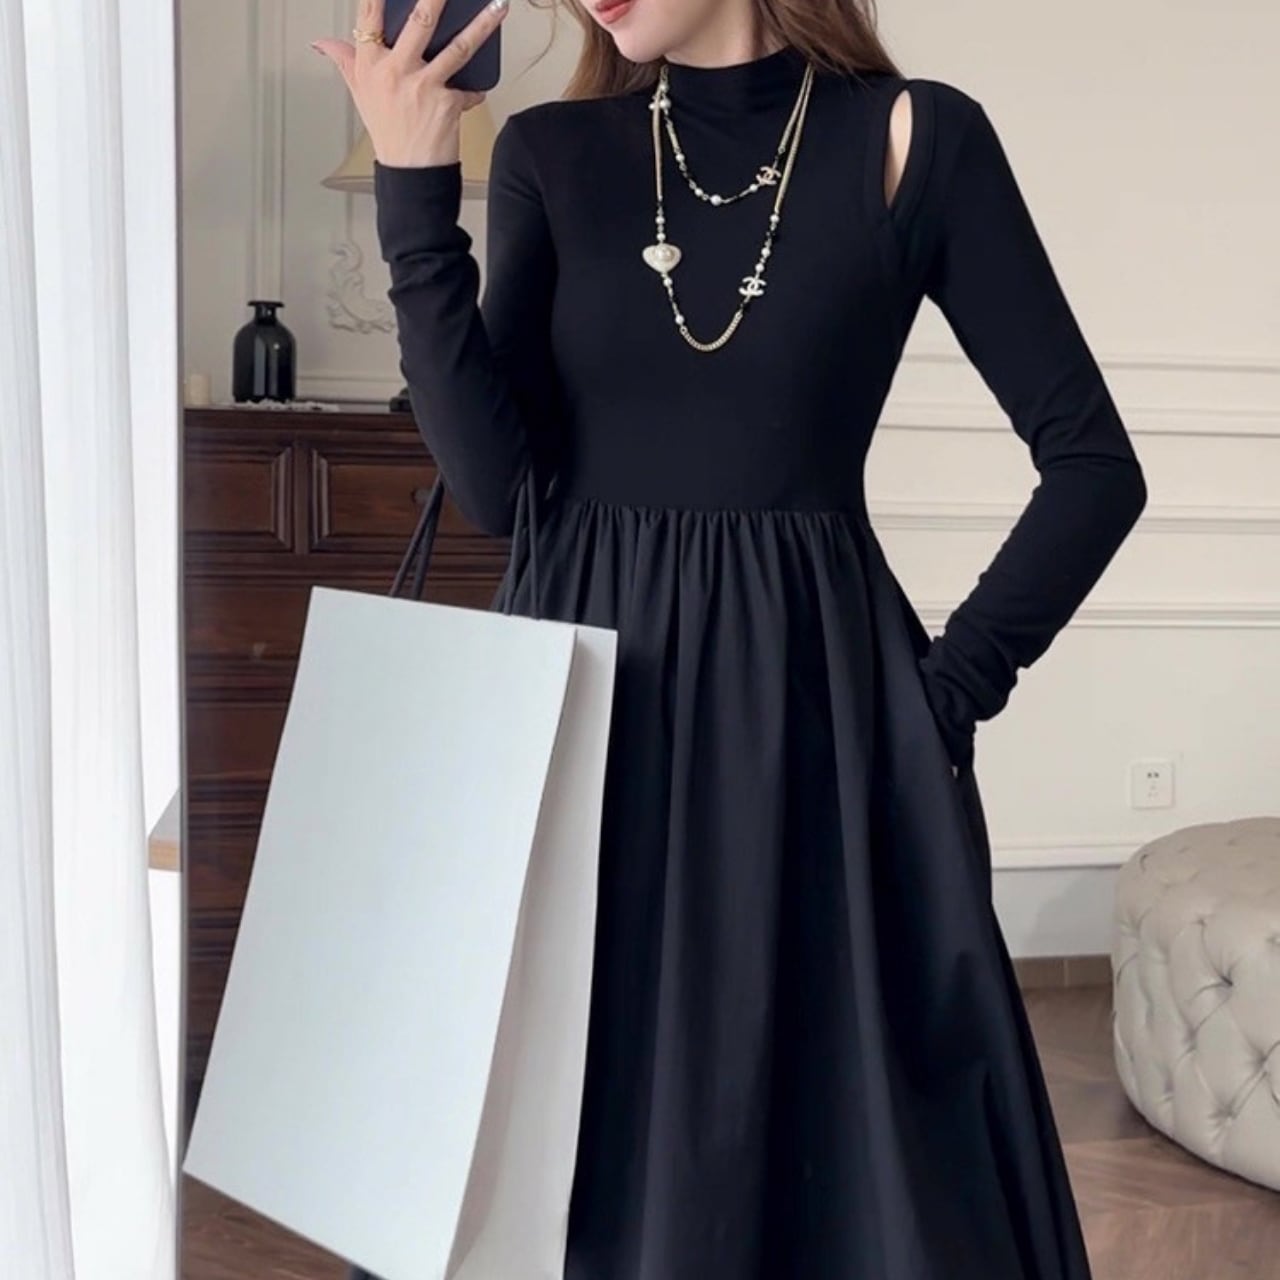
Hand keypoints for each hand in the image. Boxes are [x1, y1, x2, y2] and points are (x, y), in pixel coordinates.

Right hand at [311, 0, 508, 168]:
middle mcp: (396, 71)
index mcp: (370, 64)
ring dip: (481, 26)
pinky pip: (469, 88)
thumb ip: (345, 61)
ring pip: (458, 48)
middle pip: (419, 22)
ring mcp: (423, 86)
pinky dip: (474, 90)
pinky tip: (477, 90)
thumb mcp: (360, 94)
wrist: (409, 171)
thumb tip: (323, 43)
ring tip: (497, 7)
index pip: (369, 16)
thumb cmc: (387, 130)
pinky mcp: (448, 103)